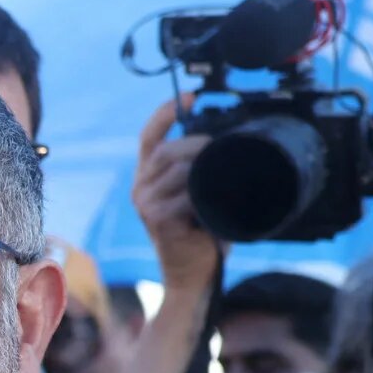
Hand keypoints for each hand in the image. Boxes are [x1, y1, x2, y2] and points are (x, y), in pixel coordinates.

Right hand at [132, 96, 224, 294]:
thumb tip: (231, 146)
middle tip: (222, 146)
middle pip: (164, 150)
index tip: (189, 96)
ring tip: (224, 170)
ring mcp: (145, 203)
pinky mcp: (156, 218)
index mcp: (148, 179)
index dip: (165, 113)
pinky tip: (215, 199)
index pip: (149, 137)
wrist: (194, 276)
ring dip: (201, 165)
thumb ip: (204, 173)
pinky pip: (182, 194)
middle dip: (195, 142)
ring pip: (173, 168)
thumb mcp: (200, 197)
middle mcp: (141, 188)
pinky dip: (201, 193)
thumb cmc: (202, 237)